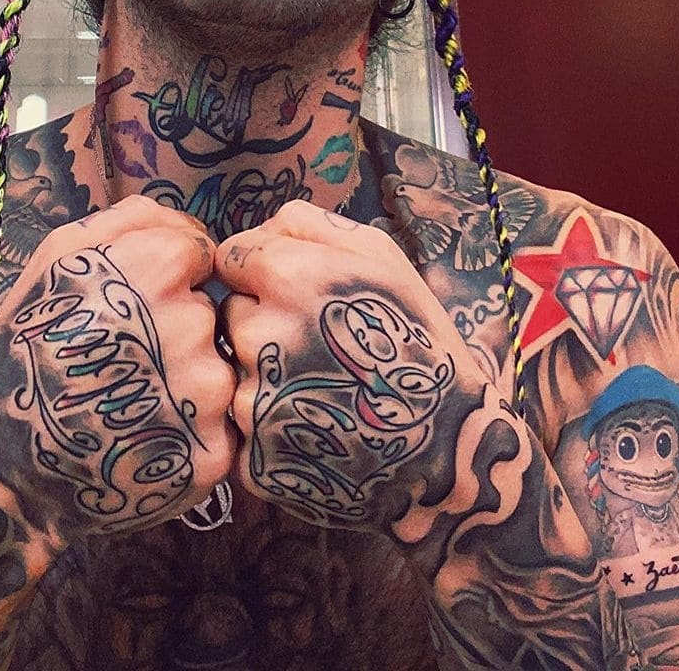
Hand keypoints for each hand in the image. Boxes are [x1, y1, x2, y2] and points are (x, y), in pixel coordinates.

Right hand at [0, 196, 236, 542]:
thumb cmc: (26, 346)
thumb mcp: (58, 255)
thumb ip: (133, 219)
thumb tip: (191, 227)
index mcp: (158, 268)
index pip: (196, 255)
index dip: (163, 278)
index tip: (126, 307)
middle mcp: (191, 325)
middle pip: (206, 313)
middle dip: (173, 330)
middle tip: (120, 360)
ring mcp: (206, 394)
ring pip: (214, 370)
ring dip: (184, 383)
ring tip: (128, 402)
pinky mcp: (211, 452)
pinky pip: (217, 427)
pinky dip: (187, 434)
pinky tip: (143, 438)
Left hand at [216, 200, 475, 532]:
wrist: (447, 448)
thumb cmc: (415, 338)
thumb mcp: (379, 254)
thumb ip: (307, 223)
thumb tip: (257, 229)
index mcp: (287, 277)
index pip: (231, 258)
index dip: (261, 273)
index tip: (294, 294)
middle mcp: (260, 334)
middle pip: (231, 313)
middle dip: (261, 321)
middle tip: (317, 345)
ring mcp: (252, 400)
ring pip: (233, 368)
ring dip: (264, 372)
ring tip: (320, 385)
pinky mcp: (252, 455)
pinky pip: (241, 425)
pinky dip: (268, 423)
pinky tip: (313, 423)